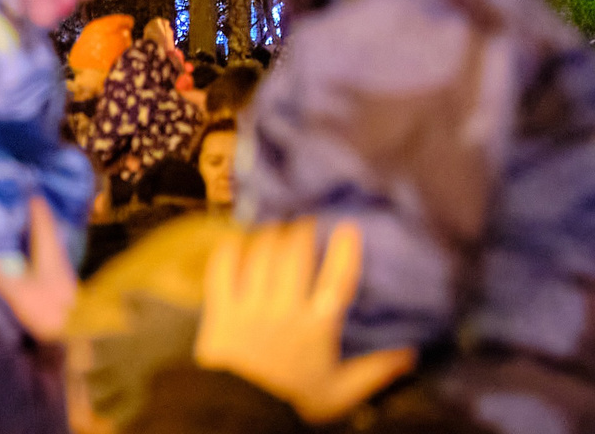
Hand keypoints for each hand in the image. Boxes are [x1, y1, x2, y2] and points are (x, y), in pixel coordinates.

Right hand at [0, 197, 77, 343]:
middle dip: (38, 225)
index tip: (31, 194)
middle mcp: (61, 267)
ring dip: (40, 244)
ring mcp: (65, 283)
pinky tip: (33, 270)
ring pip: (52, 255)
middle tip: (25, 212)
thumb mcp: (15, 294)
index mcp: (51, 259)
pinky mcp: (64, 298)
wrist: (74, 346)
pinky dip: (40, 262)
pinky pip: (51, 271)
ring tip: (26, 237)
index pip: (44, 226)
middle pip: (49, 239)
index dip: (37, 209)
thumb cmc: (47, 316)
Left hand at [193, 220, 416, 422]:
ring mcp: (250, 306)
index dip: (345, 253)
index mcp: (317, 328)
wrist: (241, 412)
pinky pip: (222, 269)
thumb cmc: (293, 400)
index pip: (336, 282)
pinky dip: (229, 250)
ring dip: (269, 235)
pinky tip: (236, 240)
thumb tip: (411, 355)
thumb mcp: (341, 391)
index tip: (349, 227)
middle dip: (301, 231)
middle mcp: (284, 310)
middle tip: (306, 220)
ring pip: (260, 255)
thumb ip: (375, 371)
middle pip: (294, 256)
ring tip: (276, 226)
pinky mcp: (220, 308)